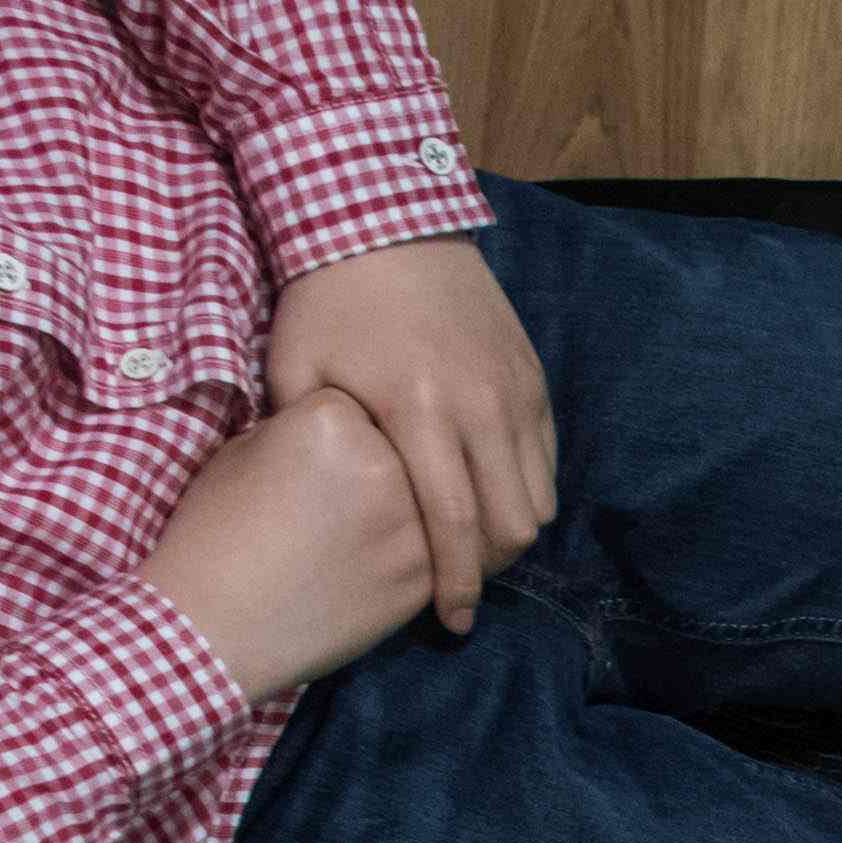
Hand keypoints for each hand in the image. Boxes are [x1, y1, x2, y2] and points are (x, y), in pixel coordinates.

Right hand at [140, 391, 435, 695]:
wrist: (216, 625)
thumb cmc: (215, 534)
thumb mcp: (243, 451)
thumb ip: (300, 431)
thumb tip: (338, 431)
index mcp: (331, 418)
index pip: (355, 403)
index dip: (333, 435)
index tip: (307, 461)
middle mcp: (384, 463)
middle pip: (399, 447)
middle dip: (372, 469)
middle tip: (329, 506)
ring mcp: (412, 523)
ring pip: (423, 502)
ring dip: (396, 515)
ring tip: (341, 540)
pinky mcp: (424, 577)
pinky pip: (433, 553)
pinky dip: (405, 560)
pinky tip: (360, 571)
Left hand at [264, 235, 555, 629]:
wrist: (383, 219)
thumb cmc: (328, 297)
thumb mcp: (295, 369)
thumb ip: (313, 443)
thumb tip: (326, 505)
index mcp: (420, 410)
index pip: (453, 525)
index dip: (455, 586)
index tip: (452, 624)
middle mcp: (482, 407)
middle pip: (513, 525)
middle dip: (489, 568)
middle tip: (458, 584)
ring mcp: (515, 391)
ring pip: (539, 497)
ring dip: (511, 532)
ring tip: (474, 543)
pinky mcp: (532, 378)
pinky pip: (546, 457)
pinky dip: (525, 488)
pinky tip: (491, 492)